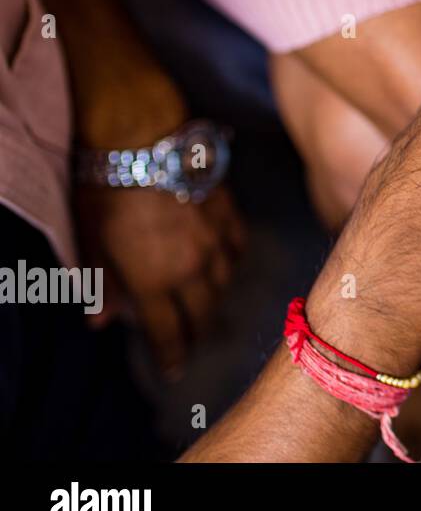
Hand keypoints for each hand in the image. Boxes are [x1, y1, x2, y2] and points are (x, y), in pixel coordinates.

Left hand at [77, 184, 245, 375]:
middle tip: (195, 341)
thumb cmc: (108, 191)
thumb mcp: (92, 242)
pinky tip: (230, 260)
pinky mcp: (228, 212)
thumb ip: (102, 285)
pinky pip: (239, 245)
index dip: (171, 356)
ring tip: (211, 305)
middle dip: (199, 333)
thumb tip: (100, 321)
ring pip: (226, 282)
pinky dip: (234, 258)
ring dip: (217, 298)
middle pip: (204, 313)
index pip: (168, 333)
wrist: (143, 140)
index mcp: (155, 281)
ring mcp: (215, 240)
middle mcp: (192, 267)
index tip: (174, 370)